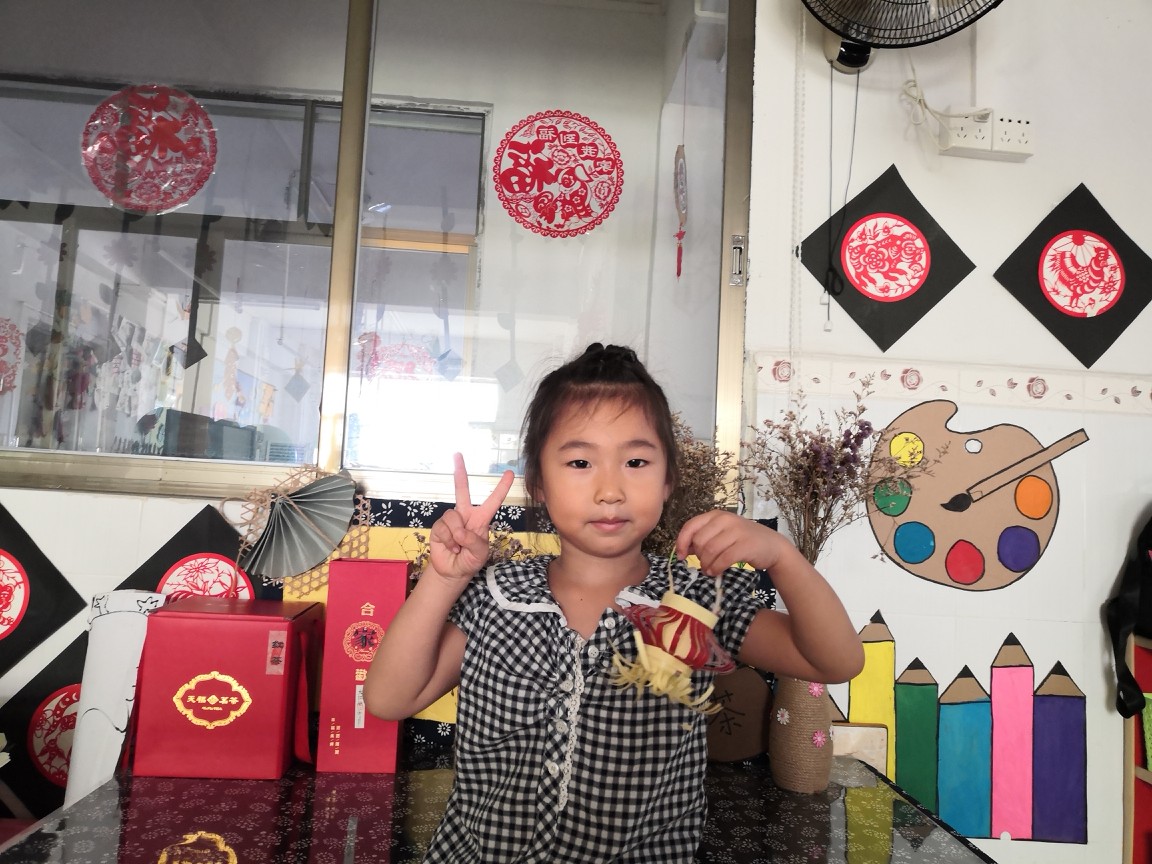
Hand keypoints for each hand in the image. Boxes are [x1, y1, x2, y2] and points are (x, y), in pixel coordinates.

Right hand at [426, 454, 514, 581]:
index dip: (502, 487)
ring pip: (453, 516)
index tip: (510, 473)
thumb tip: (460, 531)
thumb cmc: (470, 561)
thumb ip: (474, 542)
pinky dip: (448, 541)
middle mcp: (466, 515)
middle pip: (462, 490)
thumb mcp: (480, 554)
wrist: (452, 571)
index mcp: (481, 519)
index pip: (493, 501)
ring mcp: (451, 520)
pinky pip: (443, 528)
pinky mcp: (439, 527)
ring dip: (456, 535)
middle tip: (457, 454)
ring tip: (458, 546)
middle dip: (460, 472)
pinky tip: (451, 547)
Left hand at [675, 510, 783, 575]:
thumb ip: (704, 538)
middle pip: (699, 540)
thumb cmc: (743, 540)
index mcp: (716, 515)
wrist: (773, 546)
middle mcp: (725, 519)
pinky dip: (716, 568)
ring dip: (706, 564)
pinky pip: (724, 559)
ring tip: (709, 570)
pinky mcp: (745, 545)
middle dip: (697, 556)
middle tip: (703, 564)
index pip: (691, 526)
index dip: (682, 542)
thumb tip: (683, 550)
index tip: (681, 556)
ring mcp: (736, 531)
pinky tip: (716, 572)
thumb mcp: (722, 533)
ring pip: (710, 550)